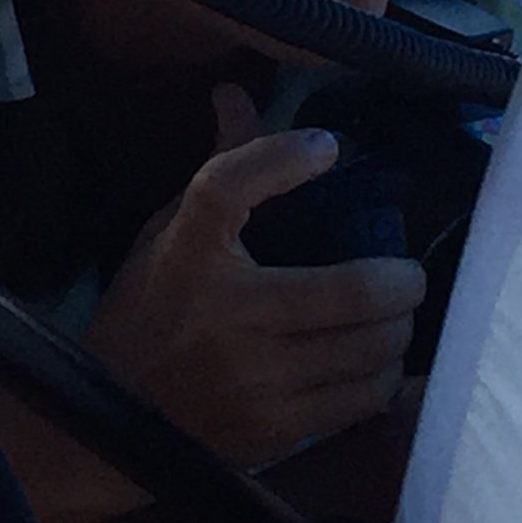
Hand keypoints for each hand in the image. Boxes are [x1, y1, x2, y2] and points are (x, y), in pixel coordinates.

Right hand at [82, 84, 426, 468]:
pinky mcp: (277, 428)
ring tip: (396, 317)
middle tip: (407, 274)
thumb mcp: (170, 236)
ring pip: (370, 347)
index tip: (327, 148)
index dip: (283, 157)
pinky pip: (363, 397)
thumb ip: (220, 170)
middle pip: (352, 289)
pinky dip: (384, 374)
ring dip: (398, 327)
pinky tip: (376, 361)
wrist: (114, 423)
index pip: (229, 185)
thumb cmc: (149, 314)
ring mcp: (255, 378)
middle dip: (402, 280)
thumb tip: (236, 94)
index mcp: (187, 255)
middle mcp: (225, 314)